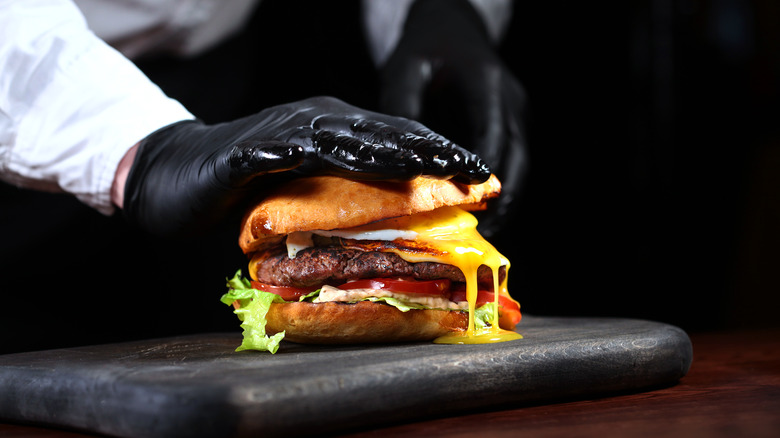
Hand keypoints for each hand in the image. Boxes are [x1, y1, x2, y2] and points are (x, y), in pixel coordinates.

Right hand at [123, 96, 489, 236]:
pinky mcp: (247, 151)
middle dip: (431, 152)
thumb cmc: (245, 186)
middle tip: (472, 170)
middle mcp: (314, 121)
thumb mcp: (306, 190)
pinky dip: (312, 153)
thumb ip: (345, 197)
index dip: (438, 154)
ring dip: (388, 151)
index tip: (479, 173)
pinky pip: (286, 151)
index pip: (396, 139)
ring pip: (344, 137)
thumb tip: (397, 223)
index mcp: (334, 129)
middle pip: (383, 134)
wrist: (173, 172)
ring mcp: (282, 132)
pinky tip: (338, 160)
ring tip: (427, 166)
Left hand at [379, 0, 527, 235]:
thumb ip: (403, 108)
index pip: (490, 134)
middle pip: (517, 157)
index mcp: (486, 85)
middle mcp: (509, 100)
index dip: (483, 171)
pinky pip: (513, 159)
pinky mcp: (512, 122)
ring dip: (507, 196)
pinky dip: (502, 184)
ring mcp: (515, 111)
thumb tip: (396, 156)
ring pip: (521, 163)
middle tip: (484, 232)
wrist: (451, 29)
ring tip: (486, 230)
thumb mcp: (406, 70)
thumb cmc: (425, 49)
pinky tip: (484, 209)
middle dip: (503, 197)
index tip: (472, 203)